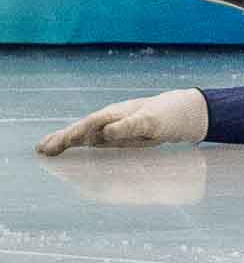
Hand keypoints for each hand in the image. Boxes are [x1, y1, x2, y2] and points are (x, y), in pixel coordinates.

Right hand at [37, 89, 208, 156]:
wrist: (184, 112)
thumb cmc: (169, 115)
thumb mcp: (152, 121)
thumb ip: (129, 126)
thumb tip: (104, 131)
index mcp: (117, 115)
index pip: (90, 125)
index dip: (73, 135)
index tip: (58, 144)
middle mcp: (111, 120)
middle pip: (82, 130)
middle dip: (62, 139)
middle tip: (41, 150)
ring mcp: (113, 127)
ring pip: (84, 135)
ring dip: (65, 142)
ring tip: (44, 150)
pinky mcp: (118, 135)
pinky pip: (94, 141)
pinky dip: (79, 144)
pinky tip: (67, 149)